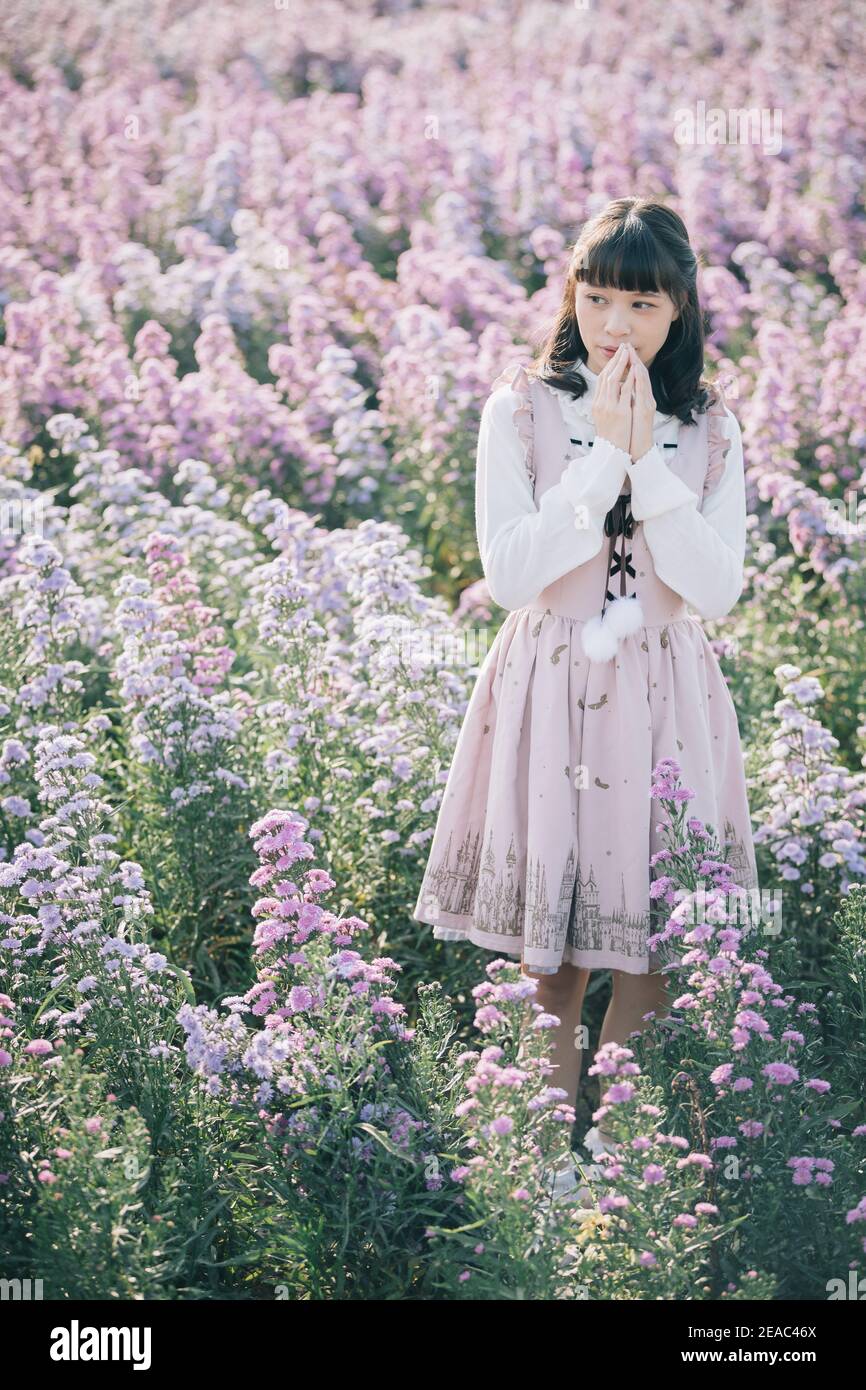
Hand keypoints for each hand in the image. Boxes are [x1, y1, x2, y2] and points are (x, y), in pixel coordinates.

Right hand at [590, 344, 635, 453]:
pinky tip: (634, 369)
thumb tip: (611, 394)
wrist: (611, 453)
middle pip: (606, 375)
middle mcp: (600, 403)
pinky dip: (629, 378)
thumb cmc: (610, 438)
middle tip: (623, 347)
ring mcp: (609, 407)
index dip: (610, 365)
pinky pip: (624, 391)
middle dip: (615, 360)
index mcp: (597, 404)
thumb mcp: (605, 419)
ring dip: (621, 364)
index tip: (618, 355)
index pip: (602, 379)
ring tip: (628, 352)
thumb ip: (606, 405)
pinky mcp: (619, 412)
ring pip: (614, 380)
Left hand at [626, 344, 655, 461]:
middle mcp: (646, 399)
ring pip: (644, 381)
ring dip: (637, 365)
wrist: (637, 449)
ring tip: (632, 353)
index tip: (623, 351)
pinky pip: (643, 392)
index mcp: (641, 399)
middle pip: (641, 375)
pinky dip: (639, 380)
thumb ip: (627, 400)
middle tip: (627, 346)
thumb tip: (620, 388)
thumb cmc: (632, 433)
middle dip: (634, 360)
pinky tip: (636, 370)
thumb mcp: (628, 413)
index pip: (635, 377)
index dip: (630, 363)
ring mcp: (647, 404)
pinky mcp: (646, 410)